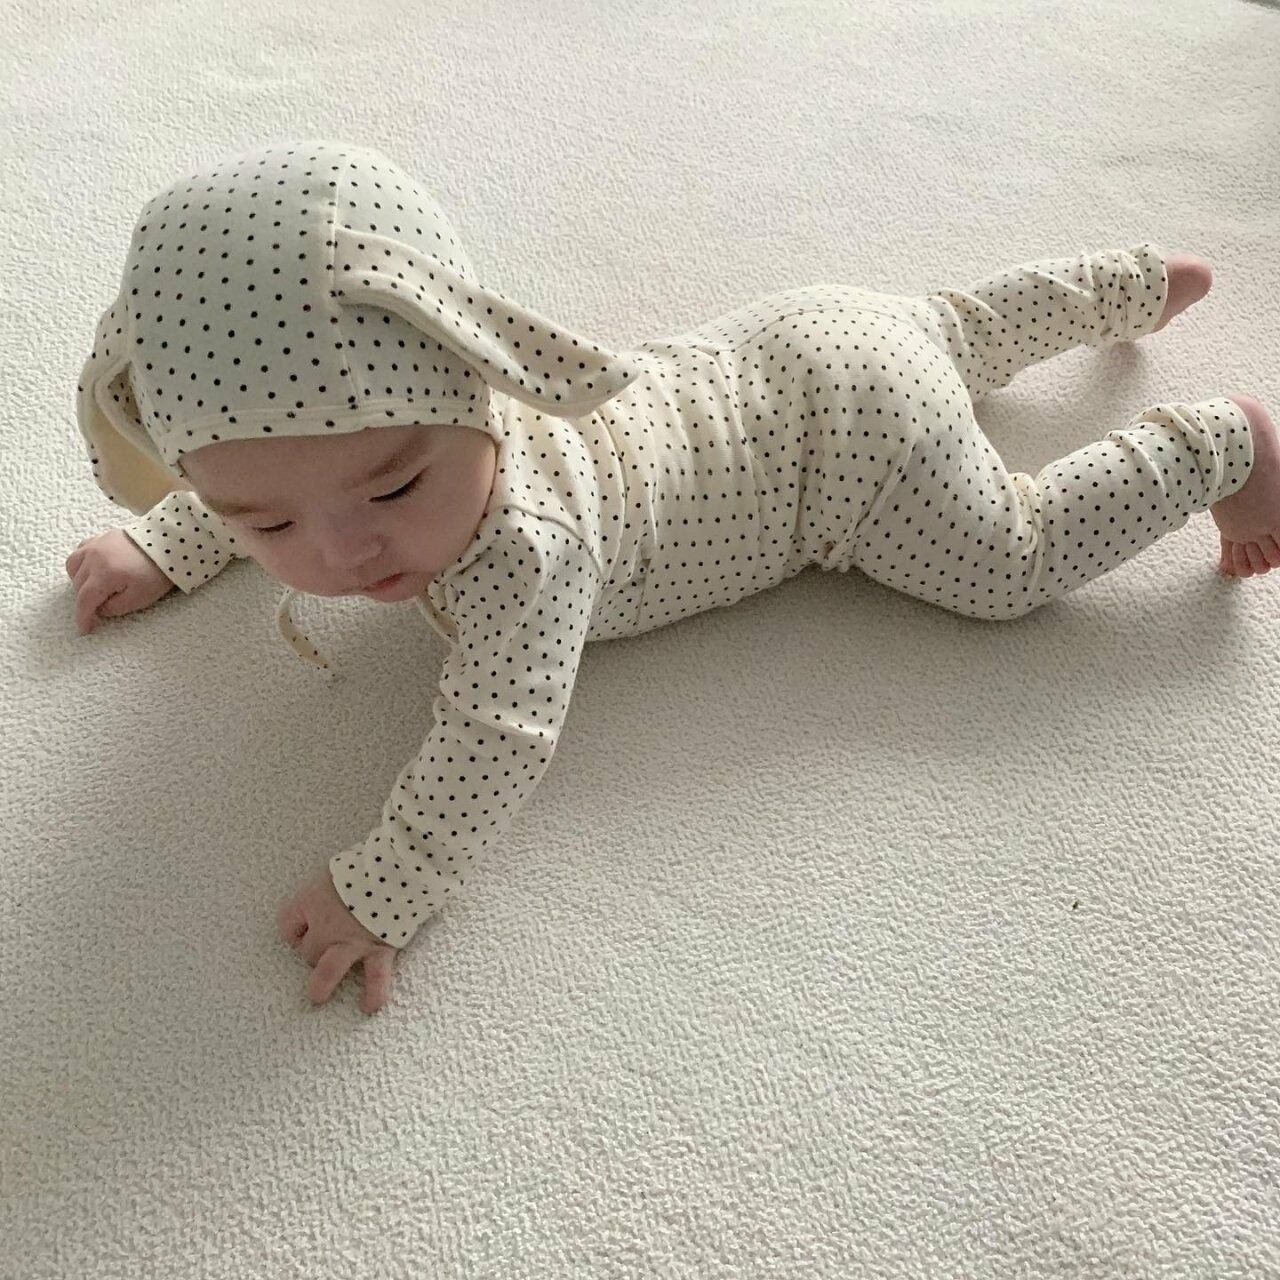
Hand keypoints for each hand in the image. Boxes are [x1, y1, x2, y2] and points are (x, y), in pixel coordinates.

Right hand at [65, 528, 174, 633]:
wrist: (169, 543)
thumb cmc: (158, 572)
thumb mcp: (140, 598)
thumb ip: (115, 608)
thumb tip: (100, 609)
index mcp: (105, 575)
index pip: (85, 600)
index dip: (82, 617)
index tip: (84, 630)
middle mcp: (94, 558)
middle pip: (78, 585)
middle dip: (85, 600)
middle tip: (100, 608)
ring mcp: (95, 545)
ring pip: (73, 566)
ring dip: (79, 581)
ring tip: (94, 589)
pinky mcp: (101, 537)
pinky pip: (81, 551)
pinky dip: (82, 563)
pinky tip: (92, 569)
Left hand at [276, 864, 399, 1013]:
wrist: (401, 866)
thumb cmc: (371, 861)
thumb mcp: (338, 868)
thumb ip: (331, 886)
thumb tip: (338, 891)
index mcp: (312, 900)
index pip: (287, 923)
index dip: (295, 929)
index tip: (303, 928)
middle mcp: (326, 924)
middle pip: (308, 949)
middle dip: (313, 952)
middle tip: (320, 951)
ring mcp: (352, 940)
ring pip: (328, 971)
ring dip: (321, 987)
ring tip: (318, 997)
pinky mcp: (378, 949)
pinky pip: (375, 979)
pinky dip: (373, 994)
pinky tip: (369, 1006)